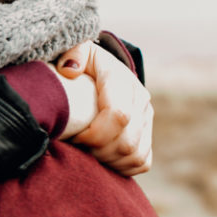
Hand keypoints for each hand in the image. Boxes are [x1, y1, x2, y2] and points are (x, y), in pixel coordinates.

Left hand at [54, 41, 152, 175]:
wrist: (97, 70)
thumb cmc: (79, 63)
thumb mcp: (74, 49)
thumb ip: (72, 54)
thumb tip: (70, 71)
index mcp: (122, 79)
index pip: (119, 116)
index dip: (94, 134)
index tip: (74, 136)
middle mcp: (140, 99)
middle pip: (126, 142)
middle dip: (97, 151)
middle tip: (76, 146)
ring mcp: (147, 118)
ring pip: (134, 155)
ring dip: (107, 161)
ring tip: (86, 152)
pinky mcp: (147, 135)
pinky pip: (141, 162)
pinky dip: (120, 167)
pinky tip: (100, 159)